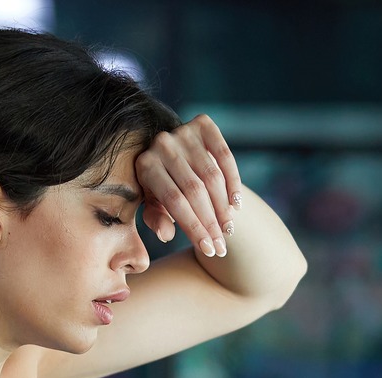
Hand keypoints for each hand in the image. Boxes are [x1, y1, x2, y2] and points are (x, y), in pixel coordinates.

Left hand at [135, 114, 243, 257]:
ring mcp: (183, 132)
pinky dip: (233, 180)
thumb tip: (166, 234)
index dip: (194, 227)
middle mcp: (162, 144)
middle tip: (222, 245)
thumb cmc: (161, 186)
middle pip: (194, 191)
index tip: (209, 249)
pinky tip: (236, 203)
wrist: (173, 153)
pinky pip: (224, 155)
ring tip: (229, 229)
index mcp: (145, 165)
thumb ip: (156, 218)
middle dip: (211, 222)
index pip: (174, 202)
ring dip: (224, 206)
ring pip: (211, 176)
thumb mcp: (154, 203)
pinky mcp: (203, 124)